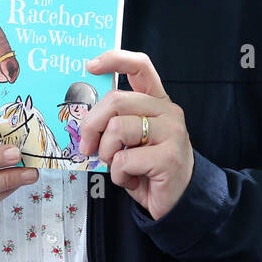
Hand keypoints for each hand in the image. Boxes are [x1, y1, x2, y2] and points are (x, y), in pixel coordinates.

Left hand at [78, 49, 194, 220]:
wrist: (177, 201)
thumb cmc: (148, 168)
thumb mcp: (132, 138)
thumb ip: (116, 120)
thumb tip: (85, 116)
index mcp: (157, 102)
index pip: (140, 66)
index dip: (114, 60)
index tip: (90, 66)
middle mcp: (167, 111)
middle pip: (116, 101)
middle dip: (92, 126)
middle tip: (87, 147)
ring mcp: (171, 133)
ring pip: (117, 128)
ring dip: (106, 153)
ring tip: (118, 166)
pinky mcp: (169, 157)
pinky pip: (124, 159)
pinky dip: (118, 174)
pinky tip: (131, 180)